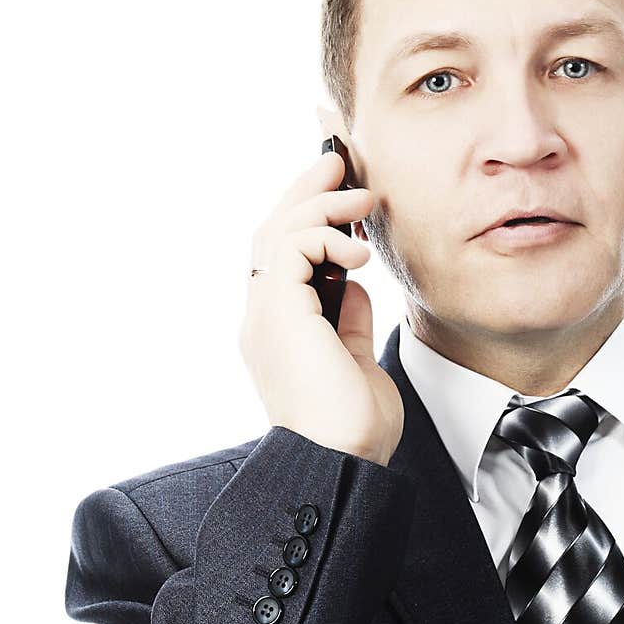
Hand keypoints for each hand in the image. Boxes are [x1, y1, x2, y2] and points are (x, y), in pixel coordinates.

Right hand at [238, 149, 403, 466]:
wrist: (339, 464)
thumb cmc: (353, 432)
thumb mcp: (355, 364)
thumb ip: (347, 321)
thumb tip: (352, 285)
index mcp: (278, 332)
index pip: (283, 258)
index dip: (307, 218)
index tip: (341, 191)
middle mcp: (262, 319)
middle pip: (272, 232)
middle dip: (306, 191)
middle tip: (339, 160)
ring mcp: (265, 315)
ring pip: (277, 231)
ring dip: (321, 203)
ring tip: (360, 195)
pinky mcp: (279, 312)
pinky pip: (293, 246)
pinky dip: (326, 234)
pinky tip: (358, 250)